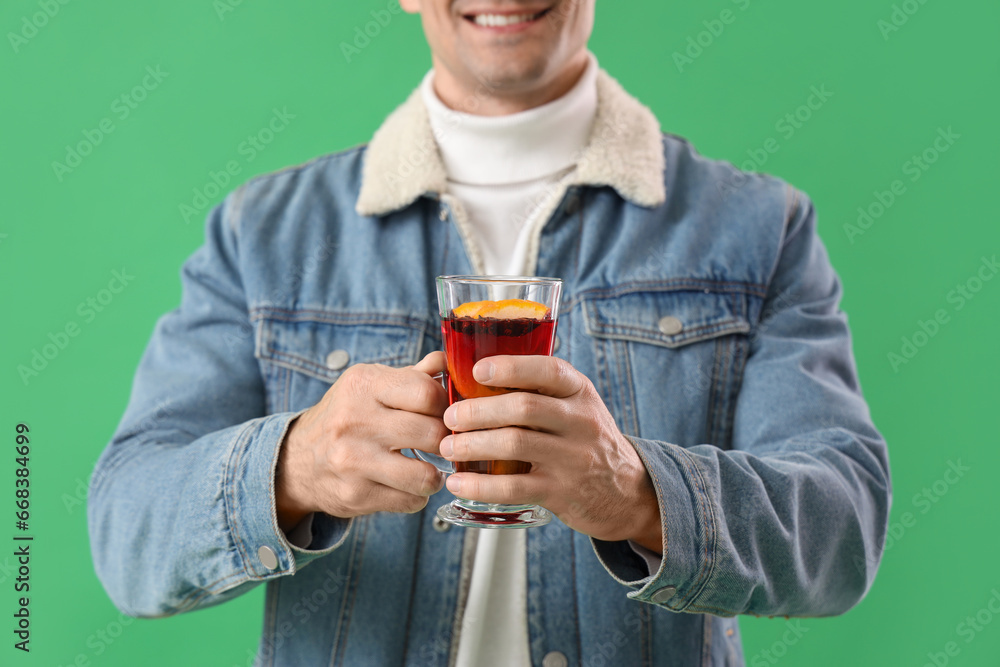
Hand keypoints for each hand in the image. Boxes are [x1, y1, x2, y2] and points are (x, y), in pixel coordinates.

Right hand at [274, 352, 450, 530]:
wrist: (296, 461)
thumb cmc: (346, 417)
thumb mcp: (371, 386)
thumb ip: (412, 375)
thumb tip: (447, 362)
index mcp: (364, 385)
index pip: (426, 392)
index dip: (445, 405)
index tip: (443, 414)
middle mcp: (355, 420)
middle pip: (431, 433)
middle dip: (444, 442)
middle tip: (440, 444)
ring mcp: (353, 460)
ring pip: (425, 475)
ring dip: (434, 476)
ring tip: (427, 469)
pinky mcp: (355, 494)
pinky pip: (410, 501)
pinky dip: (416, 496)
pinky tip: (406, 485)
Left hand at [439, 356, 662, 551]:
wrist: (627, 490)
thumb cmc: (586, 440)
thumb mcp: (577, 406)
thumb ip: (540, 390)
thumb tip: (476, 374)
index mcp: (580, 392)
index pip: (548, 370)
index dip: (511, 368)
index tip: (477, 370)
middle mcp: (580, 421)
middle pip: (523, 407)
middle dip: (478, 411)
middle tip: (450, 416)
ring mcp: (573, 458)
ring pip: (515, 444)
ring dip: (473, 444)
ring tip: (448, 446)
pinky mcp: (561, 492)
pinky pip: (515, 487)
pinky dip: (481, 485)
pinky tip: (458, 482)